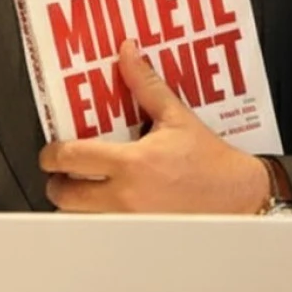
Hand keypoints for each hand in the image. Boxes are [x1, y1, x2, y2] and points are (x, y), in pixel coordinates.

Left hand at [40, 39, 270, 213]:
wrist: (238, 195)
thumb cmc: (210, 161)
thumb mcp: (176, 117)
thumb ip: (145, 84)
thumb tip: (127, 54)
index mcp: (133, 163)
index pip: (71, 158)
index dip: (52, 154)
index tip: (53, 151)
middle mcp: (127, 197)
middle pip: (64, 195)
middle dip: (56, 182)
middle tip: (62, 171)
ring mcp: (131, 222)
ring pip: (79, 218)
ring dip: (74, 204)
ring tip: (81, 188)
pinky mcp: (138, 237)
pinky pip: (102, 231)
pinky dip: (95, 220)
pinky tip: (104, 206)